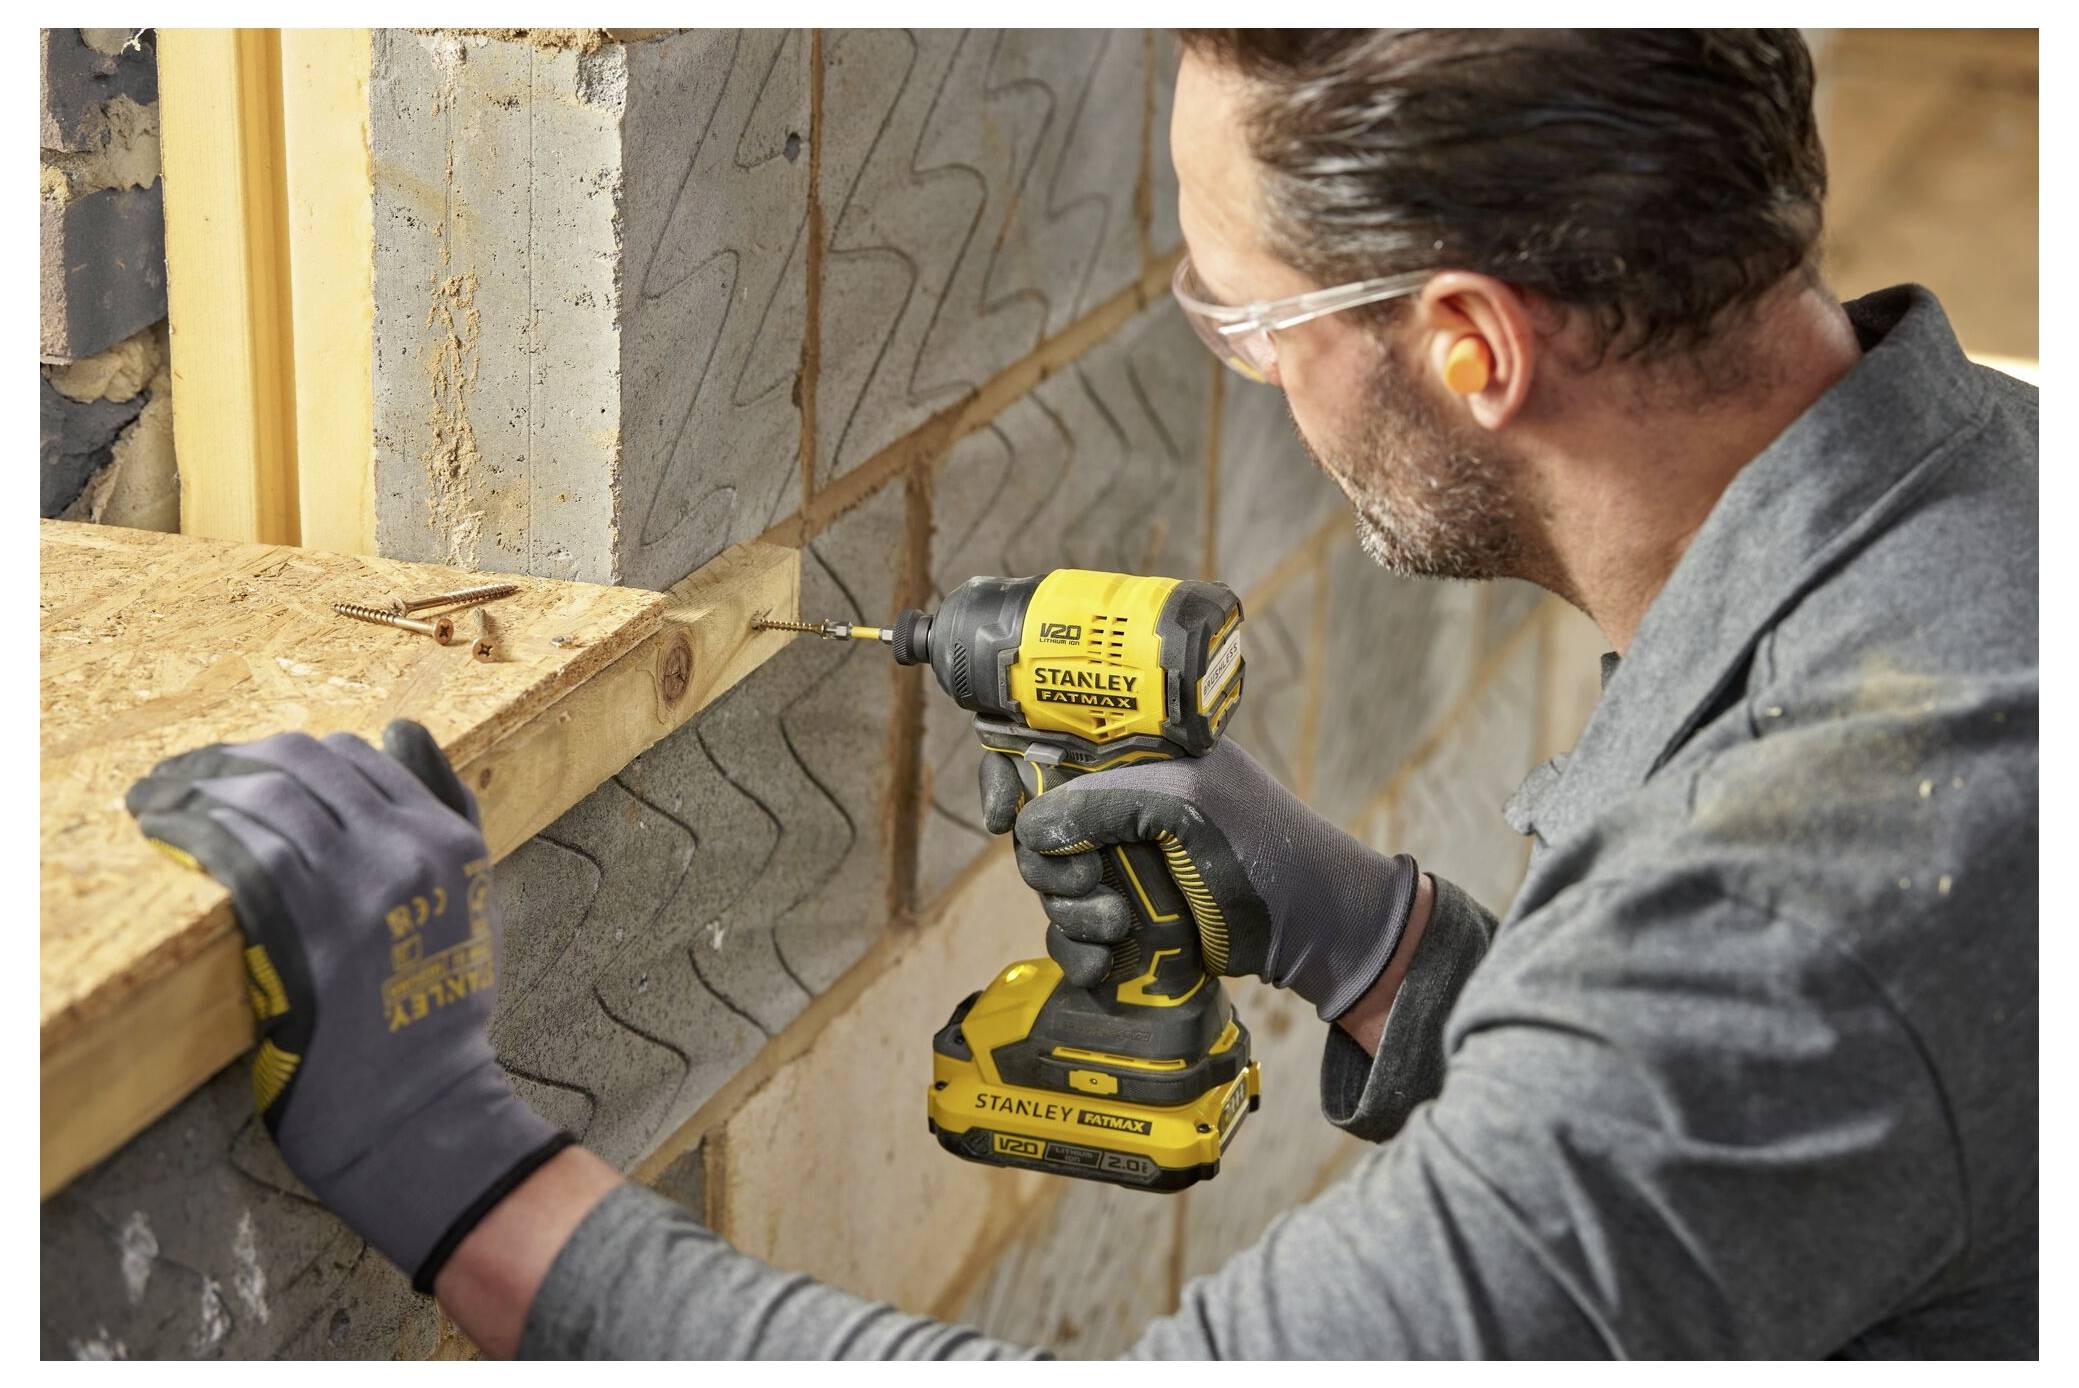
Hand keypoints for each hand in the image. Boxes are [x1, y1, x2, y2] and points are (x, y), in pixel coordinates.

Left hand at [126, 721, 569, 1292]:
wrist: (417, 1108)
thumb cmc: (437, 1015)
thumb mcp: (474, 900)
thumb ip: (450, 816)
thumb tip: (405, 733)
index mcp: (452, 840)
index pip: (361, 755)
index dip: (294, 753)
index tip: (250, 766)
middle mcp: (408, 849)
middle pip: (307, 763)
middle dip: (238, 759)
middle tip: (189, 774)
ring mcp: (355, 885)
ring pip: (267, 795)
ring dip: (199, 783)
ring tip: (160, 795)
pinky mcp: (299, 926)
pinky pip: (234, 846)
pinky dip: (188, 825)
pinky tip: (161, 826)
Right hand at [978, 740, 1420, 1019]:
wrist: (1314, 932)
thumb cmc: (1265, 849)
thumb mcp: (1186, 805)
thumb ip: (1104, 802)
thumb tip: (1028, 829)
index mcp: (1137, 758)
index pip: (1048, 749)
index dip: (1012, 778)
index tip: (1003, 818)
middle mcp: (1124, 807)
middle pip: (1039, 830)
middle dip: (1053, 864)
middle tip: (1095, 882)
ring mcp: (1126, 866)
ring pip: (1052, 888)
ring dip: (1070, 913)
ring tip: (1118, 925)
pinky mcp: (1130, 920)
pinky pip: (1072, 934)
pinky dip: (1079, 951)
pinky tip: (1103, 962)